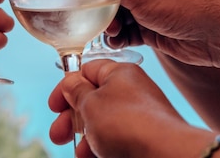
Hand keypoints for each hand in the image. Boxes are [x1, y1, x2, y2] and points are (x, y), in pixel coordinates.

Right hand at [49, 60, 203, 157]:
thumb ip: (75, 91)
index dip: (66, 88)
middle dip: (71, 120)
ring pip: (103, 124)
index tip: (54, 106)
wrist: (165, 154)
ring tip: (81, 153)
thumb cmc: (128, 124)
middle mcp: (131, 91)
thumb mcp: (89, 103)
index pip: (87, 71)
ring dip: (86, 139)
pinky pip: (117, 139)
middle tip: (58, 135)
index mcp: (119, 73)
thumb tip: (71, 82)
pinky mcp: (145, 138)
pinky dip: (103, 148)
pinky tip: (95, 157)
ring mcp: (140, 115)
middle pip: (92, 100)